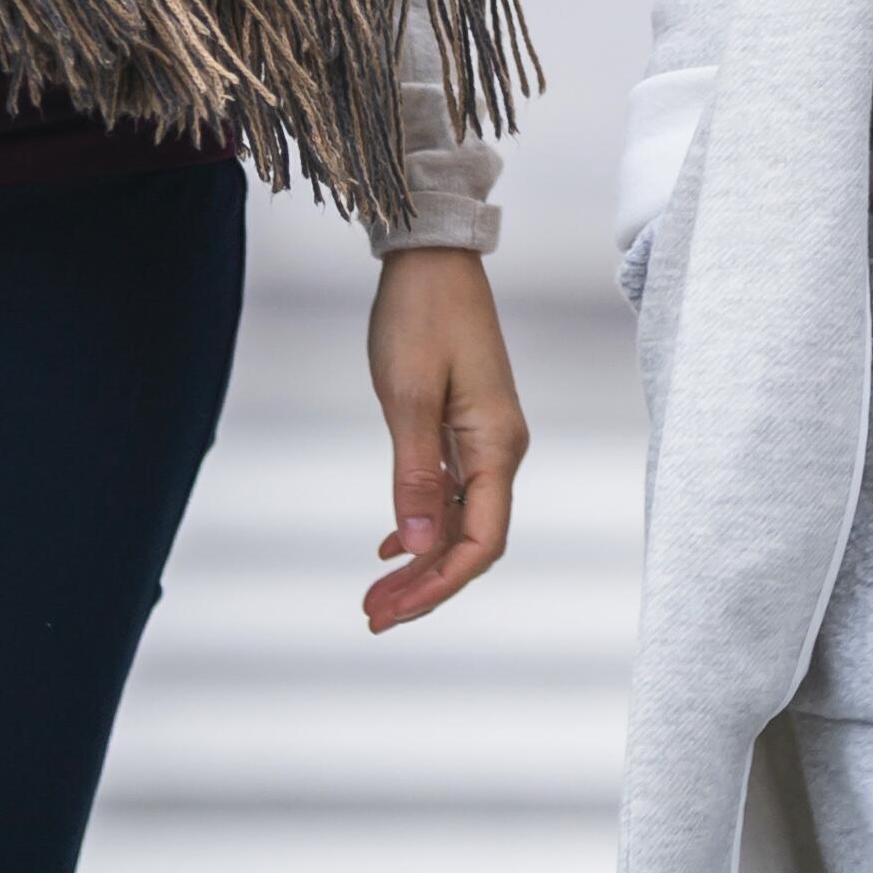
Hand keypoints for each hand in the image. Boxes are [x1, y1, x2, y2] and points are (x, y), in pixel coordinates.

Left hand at [361, 246, 525, 632]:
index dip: (438, 586)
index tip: (392, 611)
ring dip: (421, 560)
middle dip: (425, 585)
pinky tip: (394, 545)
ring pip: (459, 520)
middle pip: (472, 541)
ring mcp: (485, 439)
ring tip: (376, 594)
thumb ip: (416, 474)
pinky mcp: (466, 425)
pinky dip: (424, 524)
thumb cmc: (421, 315)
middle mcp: (500, 450)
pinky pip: (453, 492)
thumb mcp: (408, 395)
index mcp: (496, 447)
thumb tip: (421, 544)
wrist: (432, 256)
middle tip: (373, 616)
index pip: (480, 542)